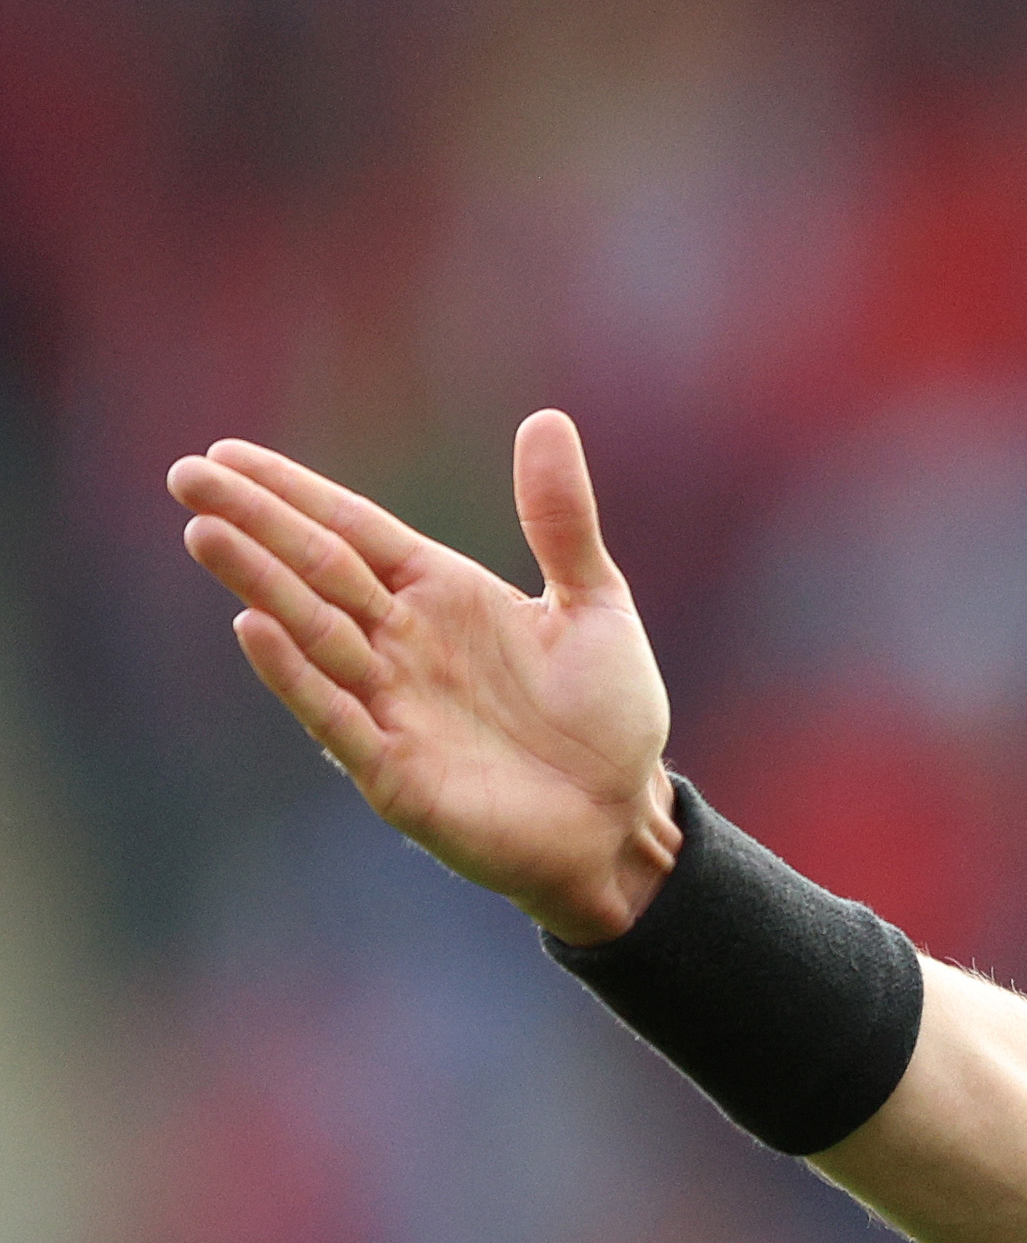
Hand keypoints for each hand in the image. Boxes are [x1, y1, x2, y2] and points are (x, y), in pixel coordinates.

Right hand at [169, 410, 679, 942]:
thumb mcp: (596, 607)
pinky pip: (336, 714)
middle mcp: (404, 644)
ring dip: (261, 584)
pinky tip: (252, 627)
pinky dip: (295, 675)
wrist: (624, 822)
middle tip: (186, 476)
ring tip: (205, 533)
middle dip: (254, 523)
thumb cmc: (609, 719)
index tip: (226, 455)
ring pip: (314, 632)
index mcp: (443, 596)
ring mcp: (393, 705)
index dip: (292, 493)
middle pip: (318, 571)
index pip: (352, 531)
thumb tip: (546, 419)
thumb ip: (561, 522)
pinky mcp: (394, 770)